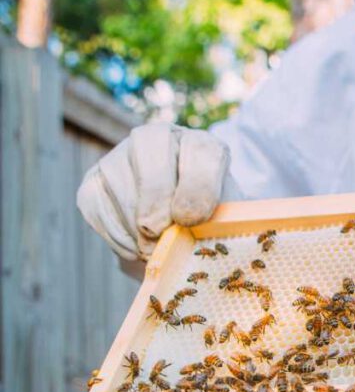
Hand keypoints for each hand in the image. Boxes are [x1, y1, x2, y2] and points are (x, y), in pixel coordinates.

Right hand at [77, 124, 230, 260]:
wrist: (175, 233)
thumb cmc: (205, 226)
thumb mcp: (223, 223)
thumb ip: (220, 224)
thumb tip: (206, 240)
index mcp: (200, 146)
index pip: (201, 150)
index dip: (197, 185)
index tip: (192, 220)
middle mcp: (159, 140)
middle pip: (151, 150)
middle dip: (155, 198)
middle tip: (159, 234)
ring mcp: (120, 156)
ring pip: (118, 181)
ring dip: (135, 224)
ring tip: (154, 251)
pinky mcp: (94, 180)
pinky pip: (95, 205)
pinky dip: (116, 234)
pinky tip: (135, 249)